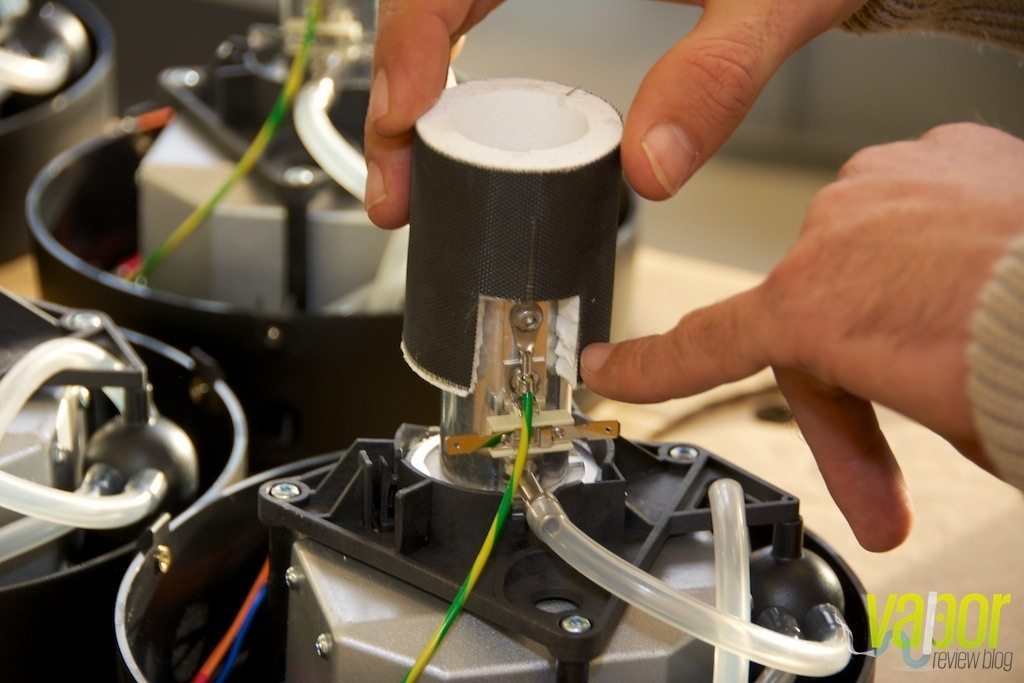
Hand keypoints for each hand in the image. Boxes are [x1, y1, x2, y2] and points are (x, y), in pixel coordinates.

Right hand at [364, 0, 865, 227]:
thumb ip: (718, 73)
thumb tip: (652, 169)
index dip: (410, 35)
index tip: (403, 112)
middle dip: (394, 94)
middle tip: (397, 191)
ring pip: (437, 10)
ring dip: (409, 93)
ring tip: (409, 181)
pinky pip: (467, 12)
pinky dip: (446, 76)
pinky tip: (444, 130)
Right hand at [582, 123, 1023, 550]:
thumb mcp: (935, 422)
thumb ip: (883, 399)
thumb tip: (903, 405)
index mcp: (812, 307)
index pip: (707, 343)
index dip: (649, 365)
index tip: (605, 368)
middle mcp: (832, 235)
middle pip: (812, 323)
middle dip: (848, 402)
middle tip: (883, 496)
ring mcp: (887, 185)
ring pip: (865, 264)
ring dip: (901, 316)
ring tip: (963, 356)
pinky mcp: (945, 153)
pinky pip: (916, 208)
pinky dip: (939, 249)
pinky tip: (981, 278)